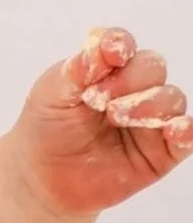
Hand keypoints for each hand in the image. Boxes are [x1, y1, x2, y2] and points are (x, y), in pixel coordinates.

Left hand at [15, 27, 192, 217]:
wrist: (44, 177)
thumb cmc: (47, 128)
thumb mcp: (50, 95)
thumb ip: (75, 70)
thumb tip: (101, 47)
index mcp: (104, 69)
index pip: (121, 45)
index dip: (119, 44)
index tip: (110, 53)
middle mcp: (133, 88)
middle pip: (152, 67)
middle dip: (129, 79)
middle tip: (98, 101)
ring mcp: (150, 119)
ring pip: (171, 98)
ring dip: (149, 105)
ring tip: (116, 118)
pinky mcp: (162, 150)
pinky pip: (187, 137)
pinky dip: (186, 131)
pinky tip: (173, 131)